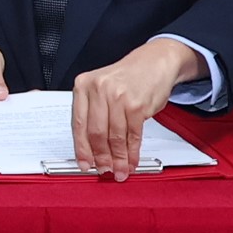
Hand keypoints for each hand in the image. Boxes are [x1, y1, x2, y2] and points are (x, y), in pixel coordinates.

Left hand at [70, 40, 201, 177]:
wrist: (154, 62)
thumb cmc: (126, 77)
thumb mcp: (101, 88)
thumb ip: (93, 114)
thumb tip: (90, 149)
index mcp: (83, 85)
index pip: (78, 124)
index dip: (81, 149)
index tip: (84, 164)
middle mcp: (99, 89)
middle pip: (96, 133)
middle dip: (101, 157)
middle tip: (105, 170)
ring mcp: (118, 96)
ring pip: (115, 137)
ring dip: (118, 158)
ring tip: (120, 170)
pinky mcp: (137, 105)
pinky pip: (133, 135)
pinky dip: (132, 152)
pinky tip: (131, 160)